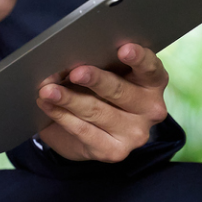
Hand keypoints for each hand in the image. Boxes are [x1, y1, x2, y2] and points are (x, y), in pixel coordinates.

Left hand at [35, 43, 170, 161]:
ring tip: (48, 90)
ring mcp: (135, 133)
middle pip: (120, 90)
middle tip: (74, 72)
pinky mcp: (115, 151)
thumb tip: (68, 60)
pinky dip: (62, 116)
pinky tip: (48, 106)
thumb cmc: (101, 94)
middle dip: (95, 79)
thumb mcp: (107, 75)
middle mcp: (151, 109)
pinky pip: (84, 132)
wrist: (94, 134)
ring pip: (97, 111)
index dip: (138, 57)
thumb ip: (99, 65)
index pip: (150, 68)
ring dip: (68, 99)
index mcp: (153, 82)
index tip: (123, 49)